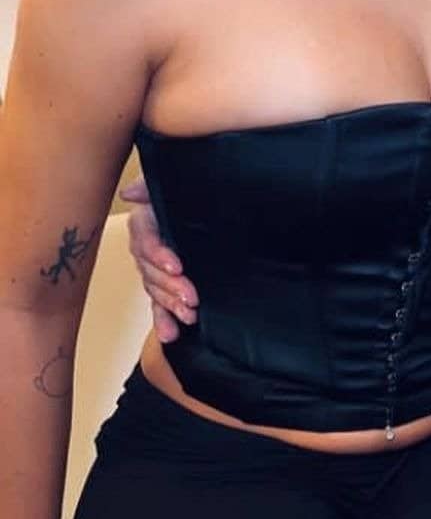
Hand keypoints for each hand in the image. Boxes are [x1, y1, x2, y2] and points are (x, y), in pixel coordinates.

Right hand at [120, 176, 198, 342]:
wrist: (214, 205)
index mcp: (146, 221)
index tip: (177, 265)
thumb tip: (129, 193)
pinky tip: (171, 335)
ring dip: (170, 305)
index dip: (159, 254)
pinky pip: (158, 305)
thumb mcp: (177, 183)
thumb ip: (151, 185)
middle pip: (150, 270)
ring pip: (155, 289)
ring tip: (189, 316)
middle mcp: (146, 246)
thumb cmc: (190, 190)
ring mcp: (154, 268)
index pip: (146, 240)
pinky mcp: (164, 285)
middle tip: (192, 297)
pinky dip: (164, 320)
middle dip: (170, 286)